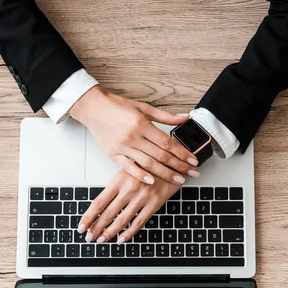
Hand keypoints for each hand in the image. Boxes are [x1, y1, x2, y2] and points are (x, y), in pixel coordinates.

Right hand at [69, 85, 198, 184]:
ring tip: (178, 180)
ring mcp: (123, 147)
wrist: (93, 108)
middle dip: (180, 166)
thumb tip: (185, 117)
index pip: (168, 143)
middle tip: (193, 174)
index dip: (183, 153)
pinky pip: (129, 168)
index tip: (194, 160)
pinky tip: (152, 181)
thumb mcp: (143, 107)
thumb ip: (165, 116)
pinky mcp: (114, 154)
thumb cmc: (117, 106)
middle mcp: (134, 137)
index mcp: (142, 124)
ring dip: (165, 174)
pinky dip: (140, 176)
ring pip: (148, 164)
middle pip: (161, 156)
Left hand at [77, 170, 179, 242]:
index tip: (81, 227)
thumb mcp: (128, 169)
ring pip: (122, 220)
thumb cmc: (148, 165)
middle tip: (89, 237)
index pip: (98, 203)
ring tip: (102, 240)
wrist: (172, 161)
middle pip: (107, 214)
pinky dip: (129, 233)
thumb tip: (101, 206)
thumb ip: (116, 186)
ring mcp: (142, 197)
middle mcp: (129, 189)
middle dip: (96, 228)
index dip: (88, 217)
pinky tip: (122, 239)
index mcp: (119, 180)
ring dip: (110, 232)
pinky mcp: (154, 203)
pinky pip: (139, 222)